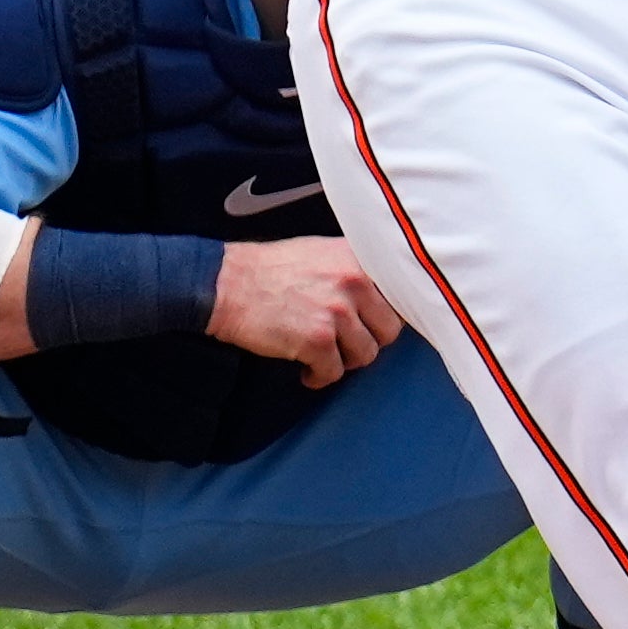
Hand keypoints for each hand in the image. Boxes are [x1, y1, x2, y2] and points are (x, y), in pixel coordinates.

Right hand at [210, 236, 404, 389]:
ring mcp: (338, 312)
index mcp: (360, 259)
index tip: (379, 325)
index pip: (402, 294)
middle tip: (347, 343)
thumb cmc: (270, 269)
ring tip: (325, 355)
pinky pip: (335, 372)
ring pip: (365, 354)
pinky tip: (307, 369)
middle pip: (390, 330)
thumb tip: (385, 293)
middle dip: (368, 340)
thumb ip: (357, 269)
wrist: (224, 284)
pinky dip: (320, 376)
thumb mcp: (324, 252)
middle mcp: (356, 282)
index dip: (390, 315)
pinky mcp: (317, 340)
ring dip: (344, 360)